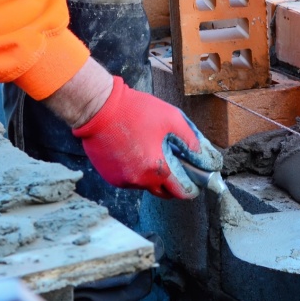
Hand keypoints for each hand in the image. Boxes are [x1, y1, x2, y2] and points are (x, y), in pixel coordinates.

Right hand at [72, 76, 221, 198]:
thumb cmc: (135, 110)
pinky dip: (138, 172)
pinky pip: (130, 180)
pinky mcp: (109, 176)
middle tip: (180, 170)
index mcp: (156, 169)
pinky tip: (139, 154)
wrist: (98, 108)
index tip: (196, 182)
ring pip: (146, 186)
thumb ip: (190, 139)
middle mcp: (138, 181)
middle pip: (163, 192)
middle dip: (174, 186)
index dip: (191, 188)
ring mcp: (122, 180)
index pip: (180, 191)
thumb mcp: (171, 119)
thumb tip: (201, 154)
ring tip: (156, 156)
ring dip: (154, 177)